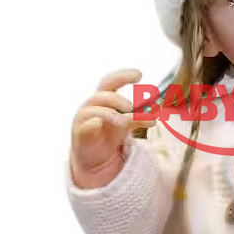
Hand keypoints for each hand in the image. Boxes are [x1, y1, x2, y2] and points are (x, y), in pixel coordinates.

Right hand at [70, 68, 157, 183]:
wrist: (94, 159)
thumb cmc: (108, 135)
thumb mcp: (126, 125)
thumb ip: (139, 119)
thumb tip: (154, 116)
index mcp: (106, 98)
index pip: (112, 81)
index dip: (124, 76)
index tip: (139, 74)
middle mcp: (94, 103)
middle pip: (104, 86)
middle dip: (119, 85)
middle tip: (133, 102)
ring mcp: (85, 114)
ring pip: (97, 105)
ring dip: (113, 111)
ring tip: (126, 121)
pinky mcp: (79, 129)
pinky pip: (87, 121)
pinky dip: (97, 120)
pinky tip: (106, 124)